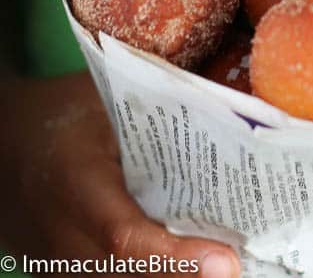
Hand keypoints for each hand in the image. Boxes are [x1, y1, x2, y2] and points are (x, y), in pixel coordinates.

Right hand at [0, 71, 240, 277]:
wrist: (5, 145)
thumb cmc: (60, 113)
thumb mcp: (100, 98)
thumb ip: (154, 105)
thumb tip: (228, 106)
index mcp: (73, 182)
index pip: (123, 235)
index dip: (175, 257)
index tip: (227, 263)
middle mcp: (60, 237)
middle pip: (130, 276)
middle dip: (189, 275)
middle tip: (244, 260)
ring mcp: (56, 267)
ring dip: (175, 276)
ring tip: (224, 259)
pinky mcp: (62, 276)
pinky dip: (155, 274)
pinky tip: (191, 261)